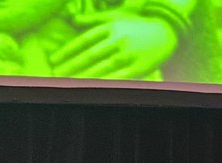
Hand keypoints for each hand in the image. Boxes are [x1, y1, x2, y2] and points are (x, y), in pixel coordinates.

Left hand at [51, 13, 177, 78]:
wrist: (167, 30)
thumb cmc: (138, 24)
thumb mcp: (116, 16)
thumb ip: (94, 18)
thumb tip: (72, 19)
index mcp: (110, 28)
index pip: (83, 40)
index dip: (67, 51)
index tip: (54, 60)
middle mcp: (118, 40)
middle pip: (90, 55)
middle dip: (71, 66)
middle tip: (56, 74)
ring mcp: (129, 54)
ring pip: (102, 67)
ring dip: (84, 76)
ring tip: (70, 84)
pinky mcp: (140, 66)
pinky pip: (119, 76)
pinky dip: (105, 82)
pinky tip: (93, 88)